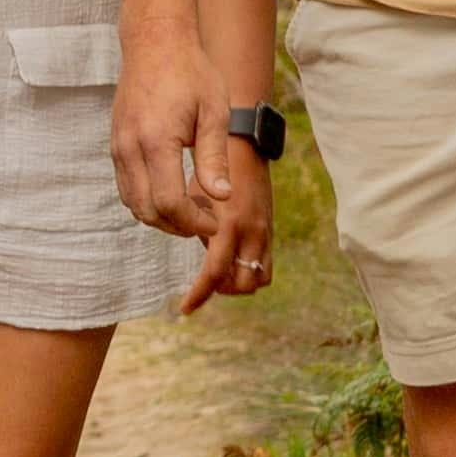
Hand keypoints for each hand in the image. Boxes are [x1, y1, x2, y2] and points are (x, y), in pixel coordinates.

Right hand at [110, 33, 224, 240]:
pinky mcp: (115, 144)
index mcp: (156, 140)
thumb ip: (214, 157)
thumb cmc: (191, 72)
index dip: (193, 222)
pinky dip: (148, 200)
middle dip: (178, 225)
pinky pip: (127, 186)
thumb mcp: (214, 111)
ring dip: (162, 216)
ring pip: (133, 203)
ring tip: (193, 207)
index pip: (169, 202)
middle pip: (148, 210)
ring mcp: (118, 147)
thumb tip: (222, 197)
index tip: (216, 222)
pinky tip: (173, 190)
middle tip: (207, 218)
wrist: (155, 42)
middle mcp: (130, 148)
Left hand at [170, 131, 270, 315]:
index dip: (199, 295)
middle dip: (222, 291)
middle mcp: (251, 233)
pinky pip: (267, 265)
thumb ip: (199, 231)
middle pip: (242, 285)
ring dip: (239, 284)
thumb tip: (198, 255)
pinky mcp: (270, 230)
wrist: (242, 148)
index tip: (185, 308)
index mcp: (228, 225)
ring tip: (219, 275)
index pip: (215, 274)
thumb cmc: (209, 173)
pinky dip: (250, 272)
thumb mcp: (196, 201)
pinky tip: (233, 262)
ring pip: (260, 279)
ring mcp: (265, 232)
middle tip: (204, 285)